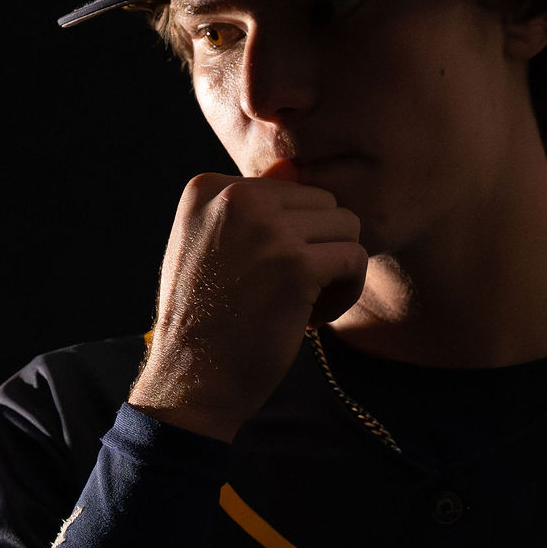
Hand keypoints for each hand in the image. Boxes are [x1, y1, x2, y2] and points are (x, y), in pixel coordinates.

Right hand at [128, 157, 368, 441]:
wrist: (191, 382)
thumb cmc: (205, 322)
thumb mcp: (210, 249)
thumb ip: (250, 207)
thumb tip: (293, 166)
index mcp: (208, 187)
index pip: (289, 190)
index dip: (290, 239)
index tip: (260, 278)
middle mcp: (234, 197)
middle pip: (324, 204)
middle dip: (318, 252)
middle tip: (286, 296)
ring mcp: (266, 229)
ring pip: (347, 228)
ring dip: (335, 272)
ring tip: (300, 307)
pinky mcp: (296, 264)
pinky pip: (355, 259)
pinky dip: (345, 294)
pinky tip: (311, 320)